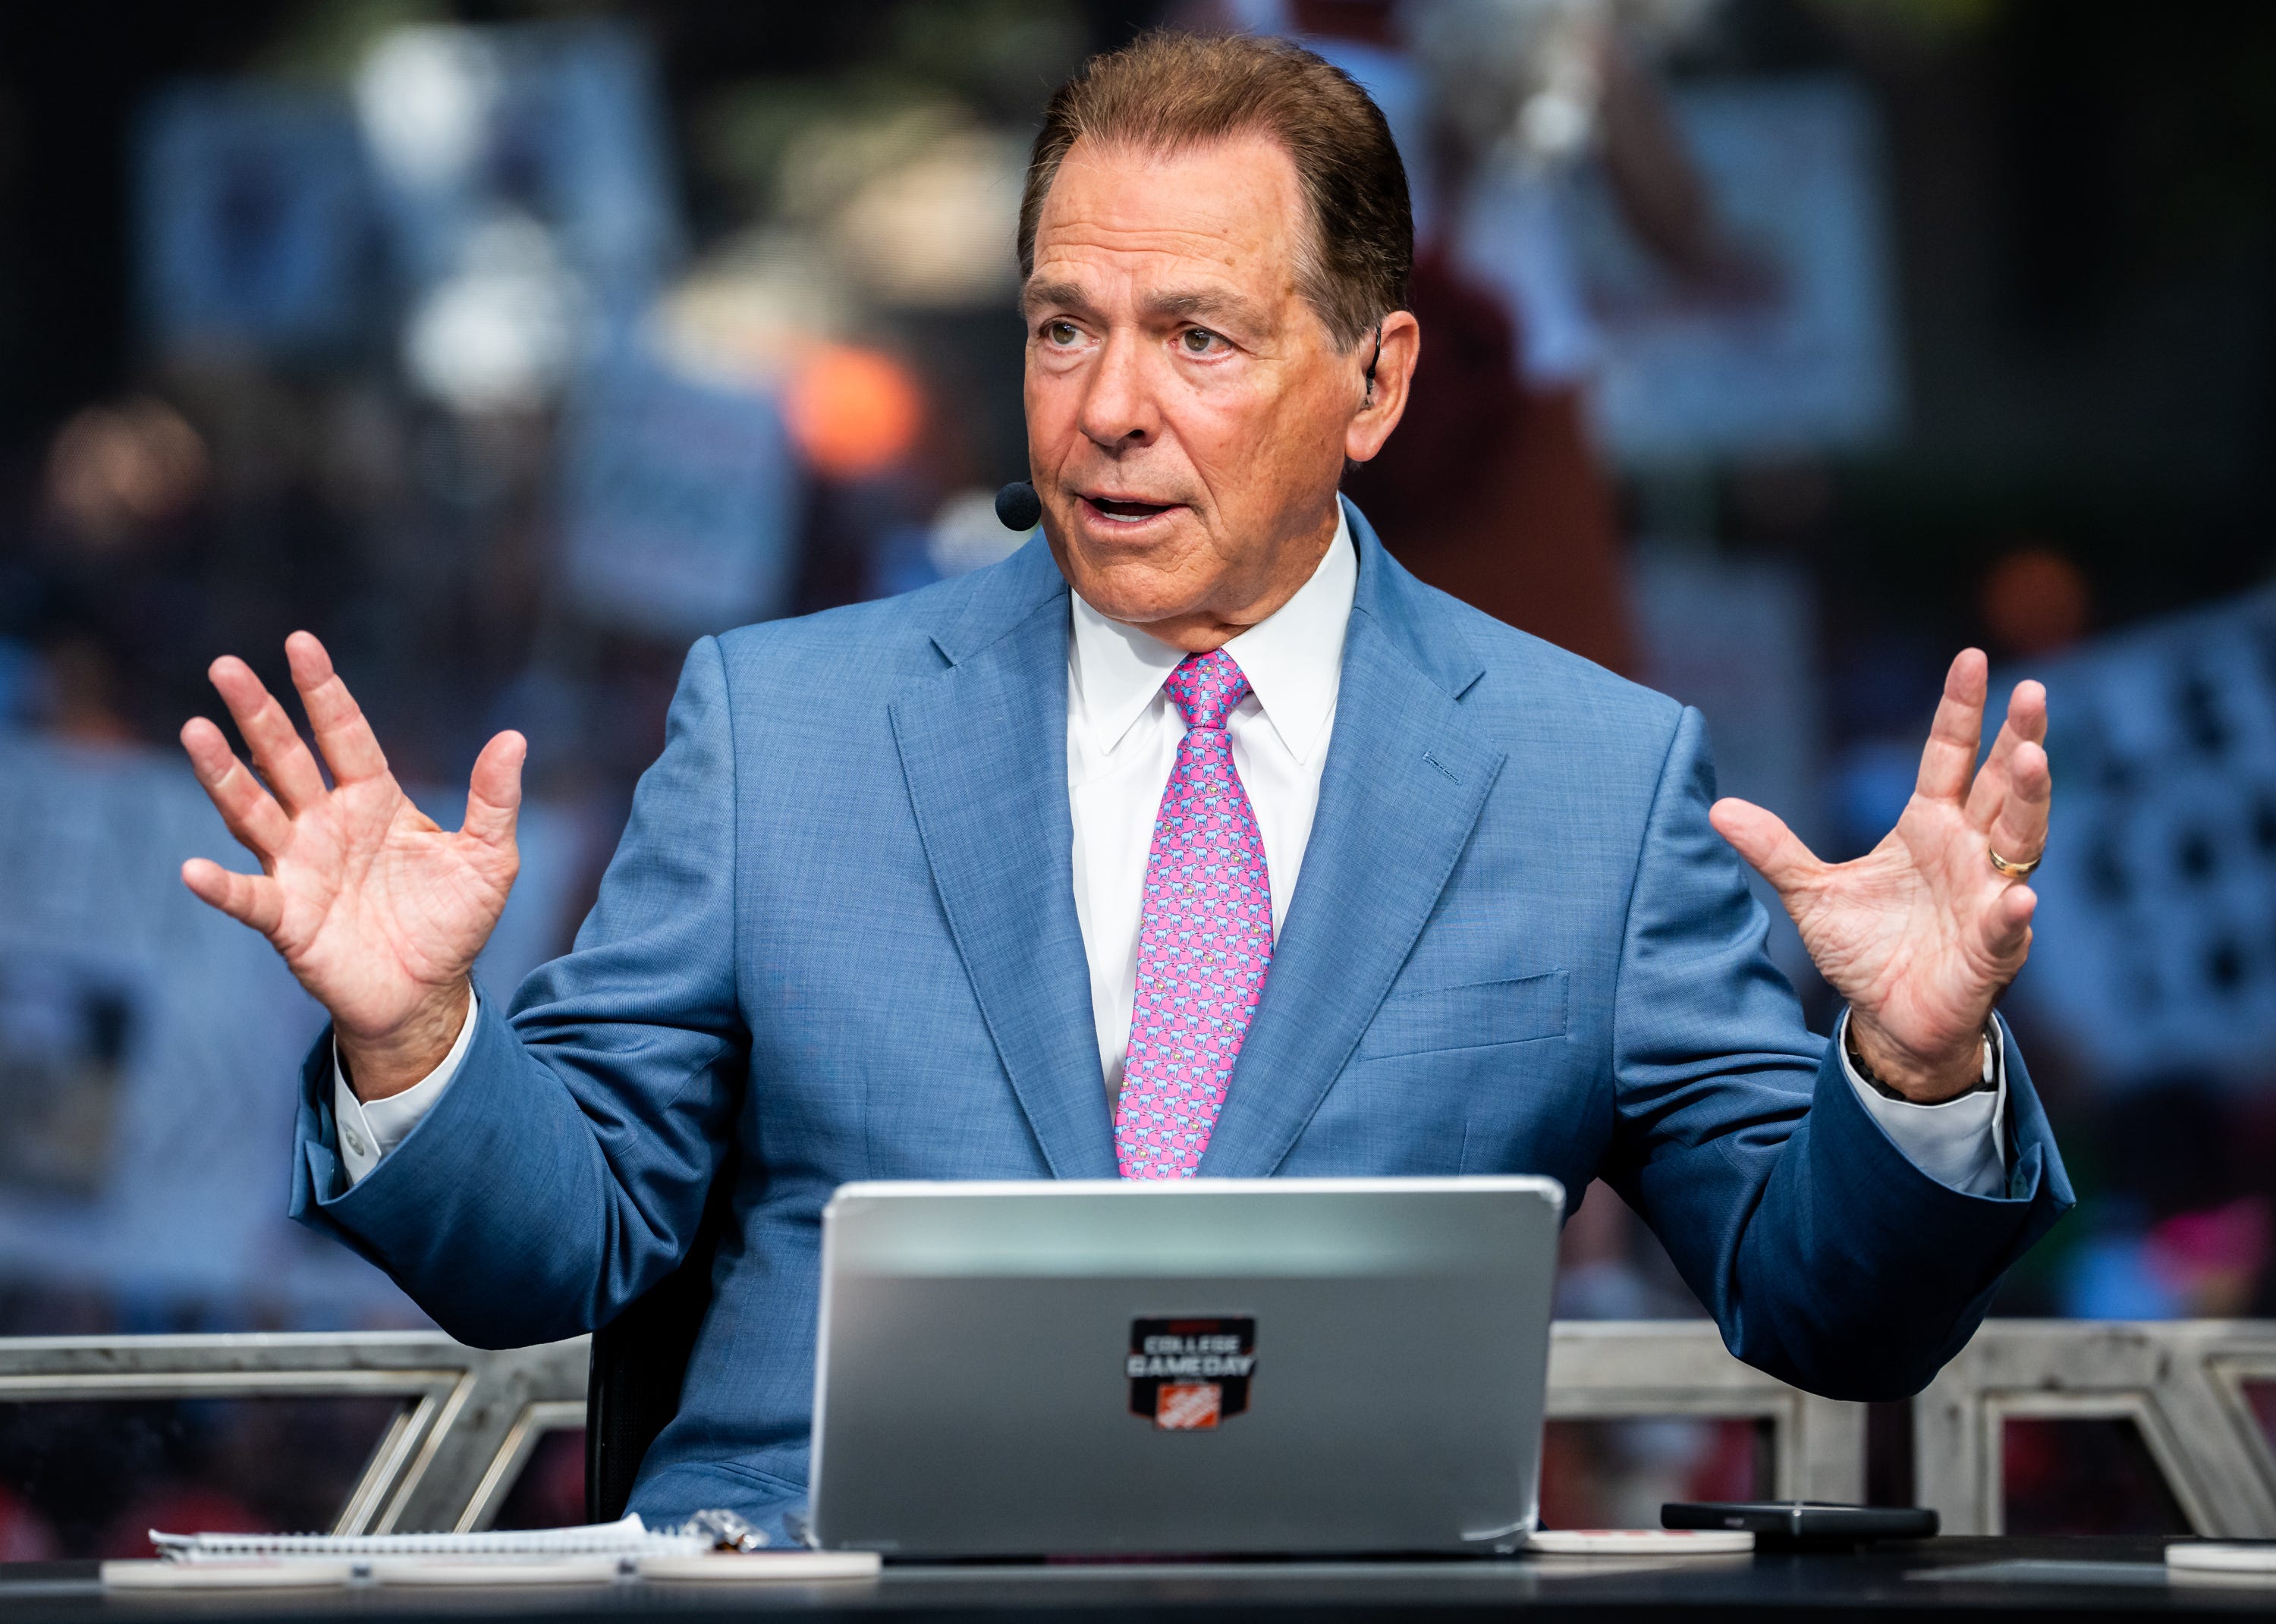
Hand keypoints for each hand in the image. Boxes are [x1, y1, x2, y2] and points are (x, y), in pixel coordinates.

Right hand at [178, 632, 524, 1099]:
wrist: (428, 993)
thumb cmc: (453, 920)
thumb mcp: (488, 858)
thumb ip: (494, 801)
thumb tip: (514, 738)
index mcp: (373, 799)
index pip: (344, 734)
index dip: (323, 691)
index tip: (300, 643)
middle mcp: (326, 823)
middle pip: (285, 758)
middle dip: (259, 714)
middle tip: (227, 667)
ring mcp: (299, 867)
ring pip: (253, 812)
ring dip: (224, 775)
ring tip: (196, 731)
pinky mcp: (287, 919)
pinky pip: (248, 898)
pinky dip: (221, 887)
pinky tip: (194, 870)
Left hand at [1709, 650, 2048, 1102]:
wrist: (1887, 1020)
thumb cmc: (1865, 949)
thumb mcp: (1810, 893)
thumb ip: (1774, 849)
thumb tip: (1719, 808)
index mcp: (1929, 826)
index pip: (1950, 756)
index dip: (1961, 710)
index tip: (1970, 657)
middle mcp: (1969, 851)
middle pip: (2002, 784)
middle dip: (2019, 736)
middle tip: (2031, 690)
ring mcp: (1988, 896)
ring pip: (2021, 840)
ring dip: (2031, 800)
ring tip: (2032, 758)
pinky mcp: (1992, 949)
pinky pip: (2006, 926)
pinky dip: (2012, 911)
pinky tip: (2018, 896)